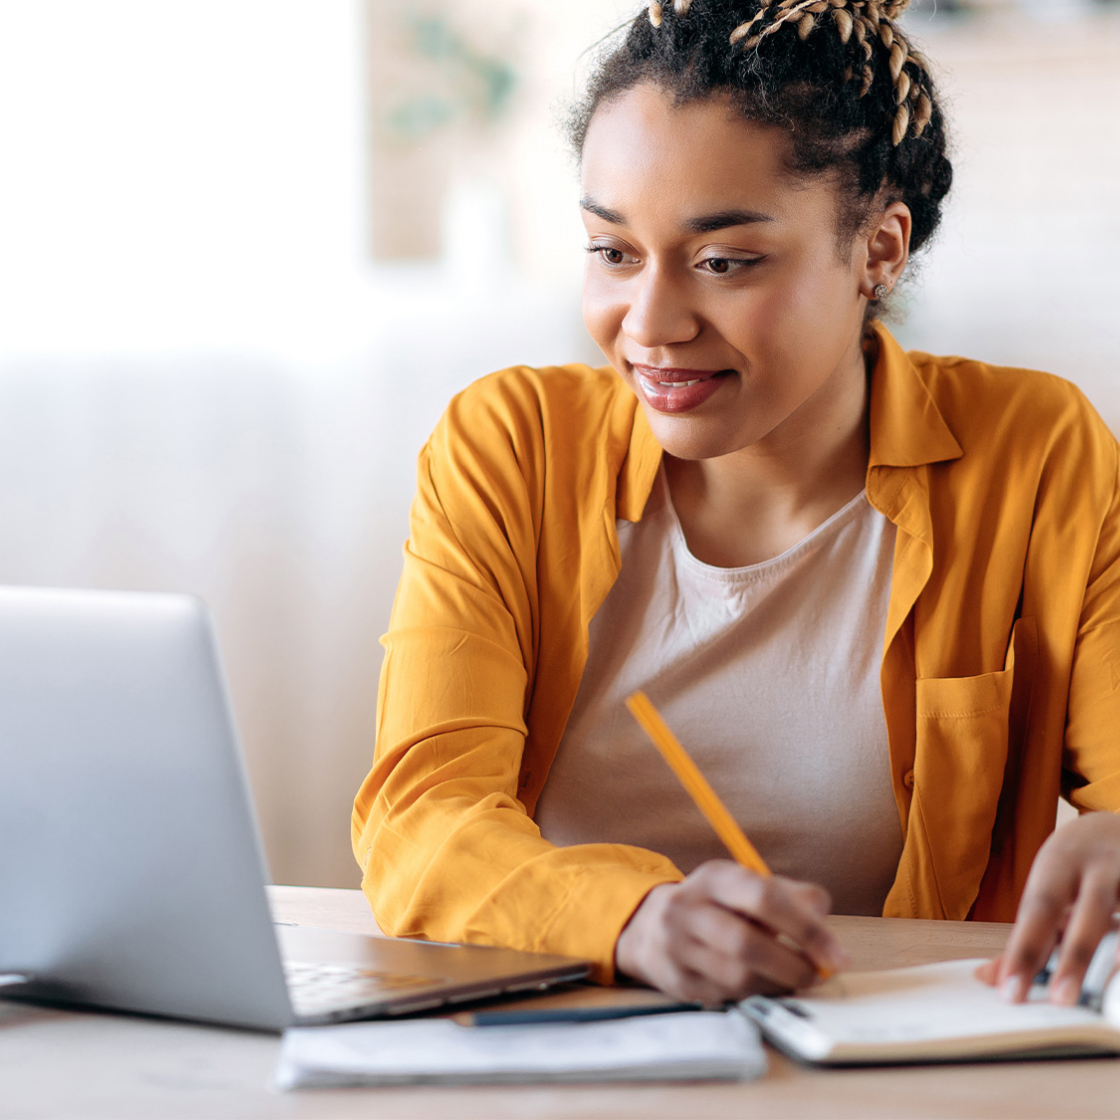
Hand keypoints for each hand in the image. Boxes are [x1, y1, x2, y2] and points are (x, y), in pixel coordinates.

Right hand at [613, 859, 850, 1004]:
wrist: (649, 926)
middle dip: (793, 966)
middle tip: (817, 975)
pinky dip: (755, 996)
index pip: (763, 897)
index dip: (806, 928)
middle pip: (747, 943)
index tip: (836, 955)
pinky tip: (765, 987)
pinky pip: (726, 997)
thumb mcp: (745, 886)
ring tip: (793, 981)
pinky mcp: (676, 980)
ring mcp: (677, 946)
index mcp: (714, 876)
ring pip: (737, 977)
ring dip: (777, 985)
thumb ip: (789, 894)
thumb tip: (821, 915)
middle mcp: (688, 908)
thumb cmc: (716, 906)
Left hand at [977, 812, 1119, 1004]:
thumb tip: (990, 978)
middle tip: (1060, 1000)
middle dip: (1073, 959)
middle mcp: (1099, 866)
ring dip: (1118, 961)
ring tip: (1107, 1001)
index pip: (1037, 910)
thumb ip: (1027, 934)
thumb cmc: (1079, 863)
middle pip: (1086, 913)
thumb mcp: (1050, 885)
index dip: (1023, 952)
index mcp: (1059, 862)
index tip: (1009, 991)